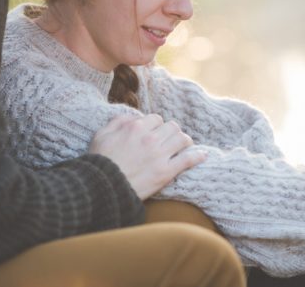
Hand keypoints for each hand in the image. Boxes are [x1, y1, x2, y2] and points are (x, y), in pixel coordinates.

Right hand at [89, 113, 205, 199]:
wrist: (103, 187)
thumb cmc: (100, 161)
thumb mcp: (101, 135)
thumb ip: (117, 121)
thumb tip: (133, 117)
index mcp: (135, 127)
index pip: (156, 119)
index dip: (156, 125)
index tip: (155, 132)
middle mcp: (150, 138)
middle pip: (172, 127)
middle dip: (171, 131)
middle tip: (169, 139)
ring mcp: (160, 155)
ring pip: (182, 139)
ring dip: (184, 141)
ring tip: (183, 145)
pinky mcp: (166, 172)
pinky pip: (187, 160)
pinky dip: (197, 156)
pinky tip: (203, 155)